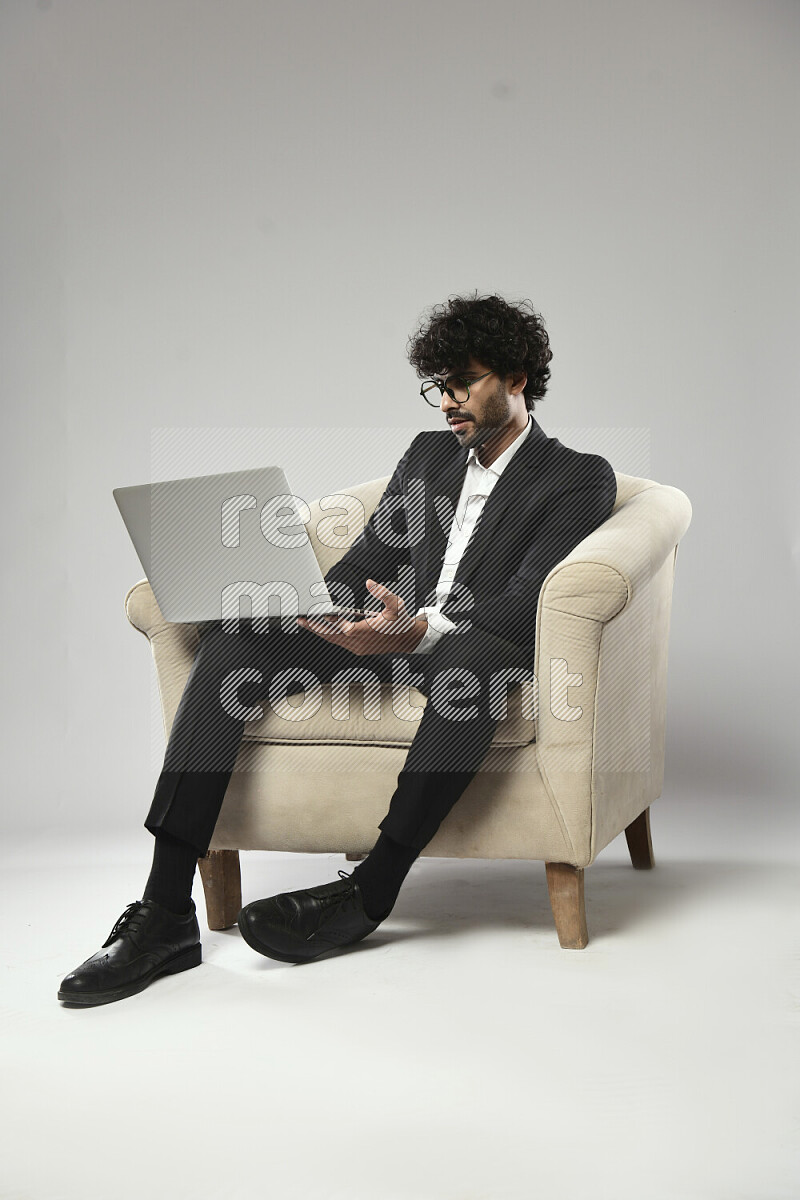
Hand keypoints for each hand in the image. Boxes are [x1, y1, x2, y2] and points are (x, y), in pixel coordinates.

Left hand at [297, 579, 427, 655]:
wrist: (408, 639)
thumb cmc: (401, 622)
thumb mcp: (396, 604)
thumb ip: (382, 593)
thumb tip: (369, 583)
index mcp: (368, 631)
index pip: (345, 627)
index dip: (331, 621)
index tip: (318, 613)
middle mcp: (360, 642)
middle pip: (332, 636)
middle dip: (315, 627)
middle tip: (301, 619)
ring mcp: (358, 647)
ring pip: (334, 640)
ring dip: (319, 632)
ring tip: (306, 623)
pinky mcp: (358, 648)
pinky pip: (339, 642)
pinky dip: (328, 635)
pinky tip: (321, 628)